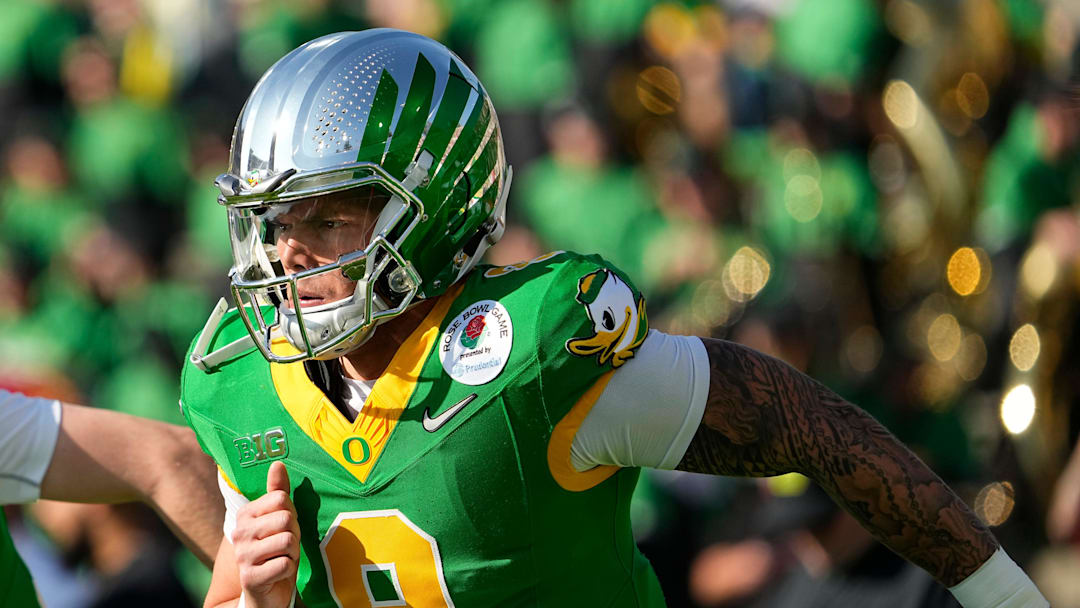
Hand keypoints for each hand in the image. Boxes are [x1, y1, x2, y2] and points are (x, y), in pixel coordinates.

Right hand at [233, 461, 299, 607]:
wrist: (264, 590)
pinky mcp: (251, 577)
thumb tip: (278, 463)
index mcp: (245, 514)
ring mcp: (243, 556)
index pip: (281, 499)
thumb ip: (278, 492)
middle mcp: (240, 533)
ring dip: (293, 553)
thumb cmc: (275, 551)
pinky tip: (279, 573)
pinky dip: (289, 569)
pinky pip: (285, 564)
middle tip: (285, 546)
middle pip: (286, 519)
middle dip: (294, 534)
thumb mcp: (279, 520)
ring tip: (282, 558)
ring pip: (287, 541)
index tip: (284, 527)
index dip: (291, 514)